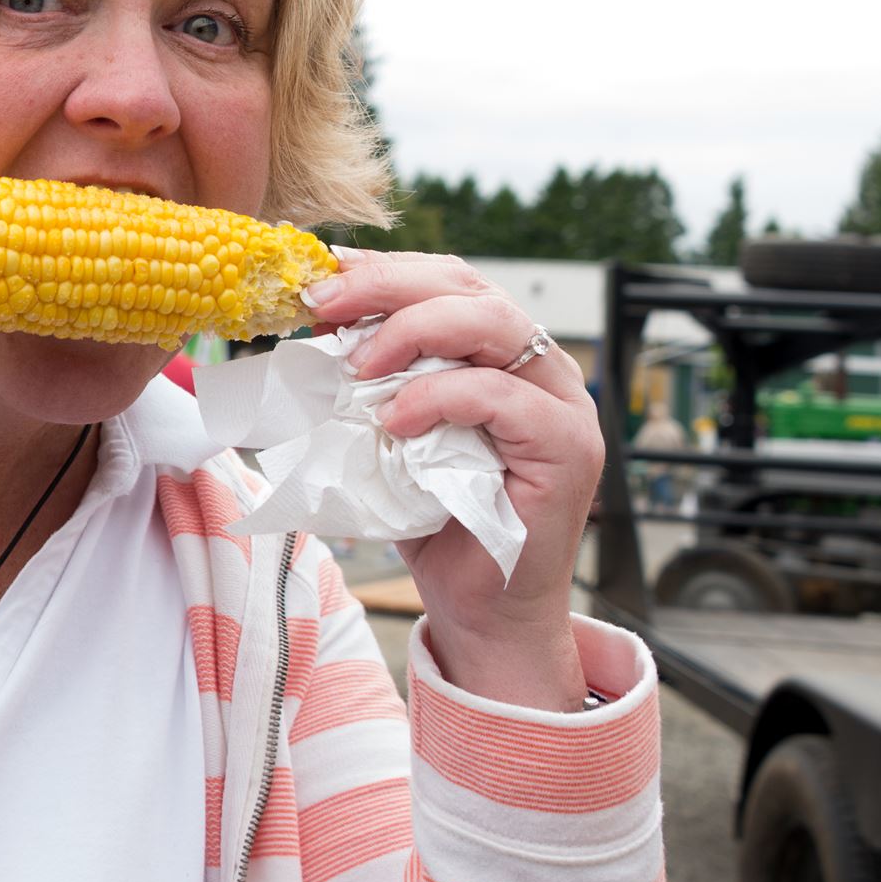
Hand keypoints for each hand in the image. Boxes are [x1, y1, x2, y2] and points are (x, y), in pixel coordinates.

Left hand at [307, 249, 600, 710]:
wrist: (480, 611)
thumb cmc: (436, 525)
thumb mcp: (389, 434)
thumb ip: (372, 381)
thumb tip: (311, 327)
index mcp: (504, 354)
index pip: (452, 282)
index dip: (388, 269)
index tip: (324, 275)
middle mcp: (542, 368)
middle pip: (471, 290)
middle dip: (389, 286)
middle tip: (324, 303)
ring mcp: (564, 405)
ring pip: (494, 325)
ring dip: (412, 332)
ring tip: (355, 364)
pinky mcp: (568, 449)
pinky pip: (504, 398)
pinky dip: (441, 397)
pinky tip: (394, 419)